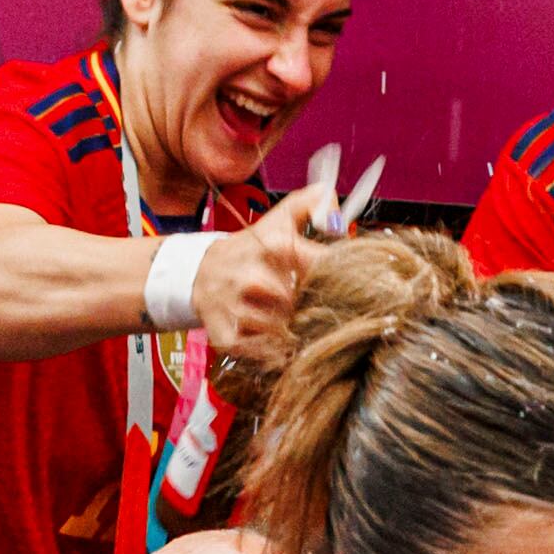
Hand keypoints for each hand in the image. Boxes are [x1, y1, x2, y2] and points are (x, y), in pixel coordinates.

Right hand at [192, 188, 328, 358]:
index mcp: (272, 246)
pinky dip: (272, 354)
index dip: (340, 280)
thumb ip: (309, 204)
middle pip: (305, 305)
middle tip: (320, 312)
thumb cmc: (252, 249)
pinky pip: (259, 353)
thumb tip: (331, 200)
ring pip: (284, 330)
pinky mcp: (224, 335)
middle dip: (316, 310)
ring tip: (297, 326)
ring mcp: (234, 306)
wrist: (198, 272)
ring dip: (295, 332)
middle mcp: (252, 275)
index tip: (354, 289)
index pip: (321, 265)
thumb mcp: (277, 220)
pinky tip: (278, 345)